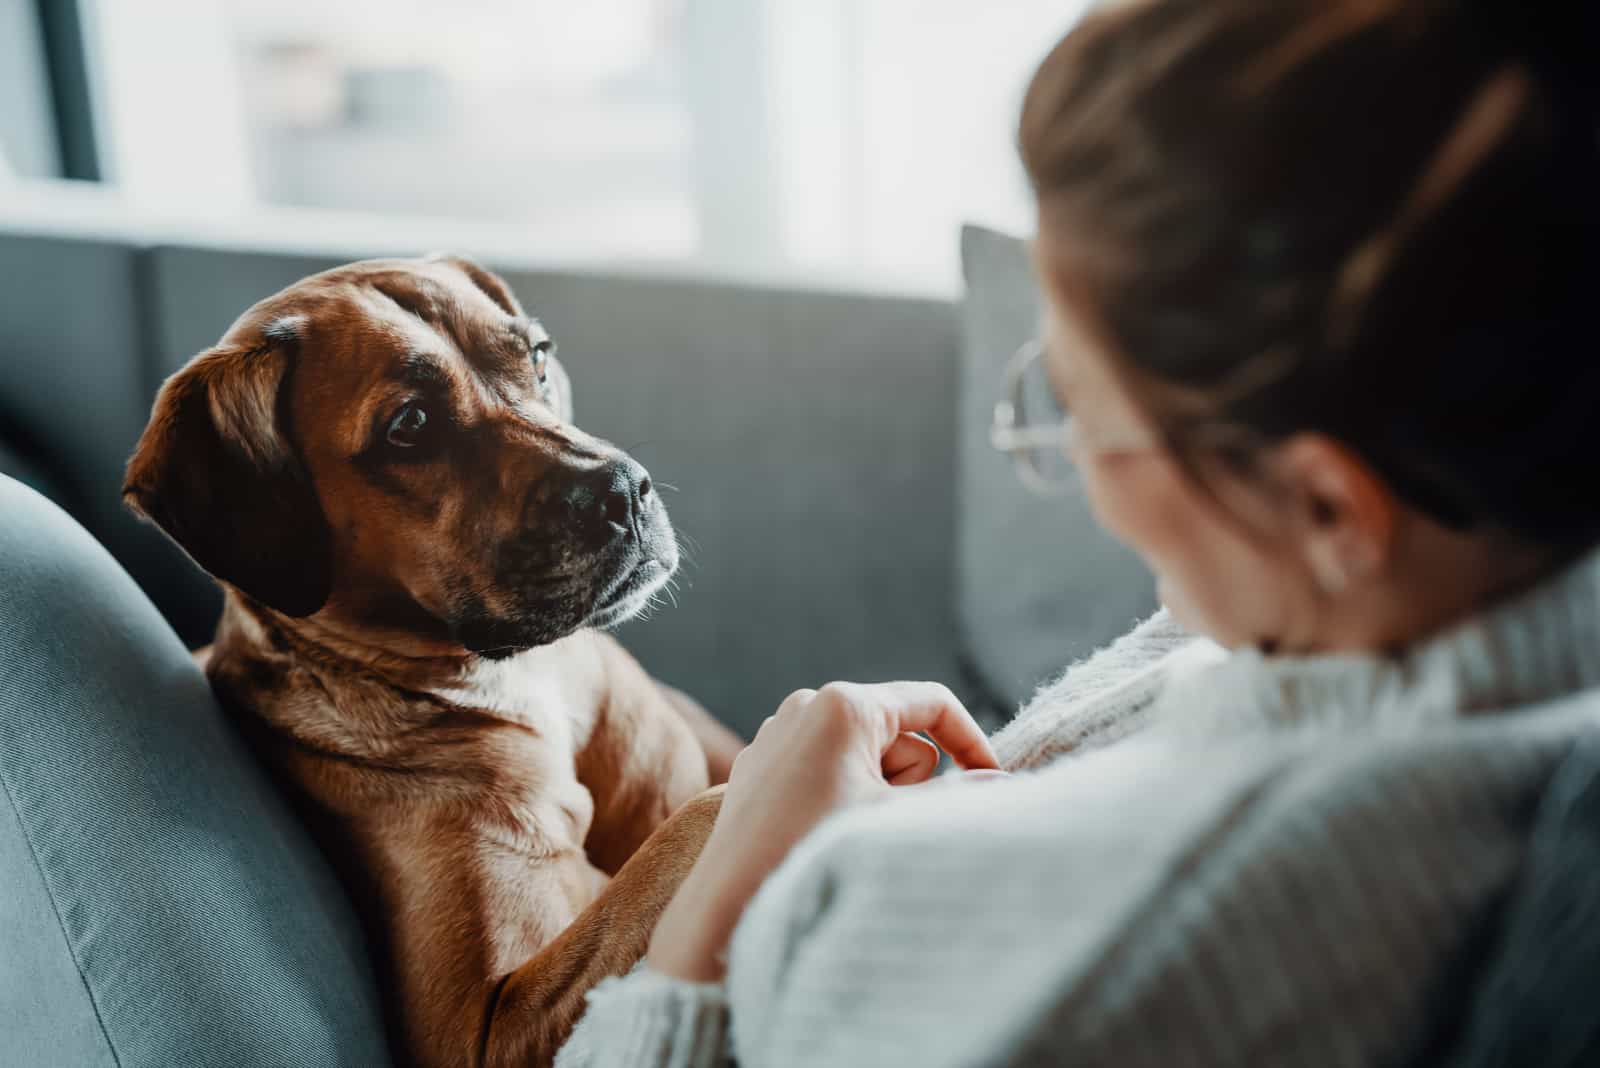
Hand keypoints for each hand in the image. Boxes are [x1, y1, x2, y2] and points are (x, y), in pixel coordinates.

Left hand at [646, 681, 997, 980]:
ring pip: (861, 751)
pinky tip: (814, 828)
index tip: (991, 780)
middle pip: (897, 731)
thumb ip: (959, 794)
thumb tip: (1005, 784)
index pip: (931, 702)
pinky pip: (823, 766)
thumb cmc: (815, 851)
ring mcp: (779, 730)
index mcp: (845, 703)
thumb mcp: (897, 818)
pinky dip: (837, 792)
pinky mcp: (760, 761)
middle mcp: (807, 703)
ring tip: (844, 827)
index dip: (970, 740)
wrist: (732, 900)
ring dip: (872, 787)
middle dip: (906, 776)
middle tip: (881, 817)